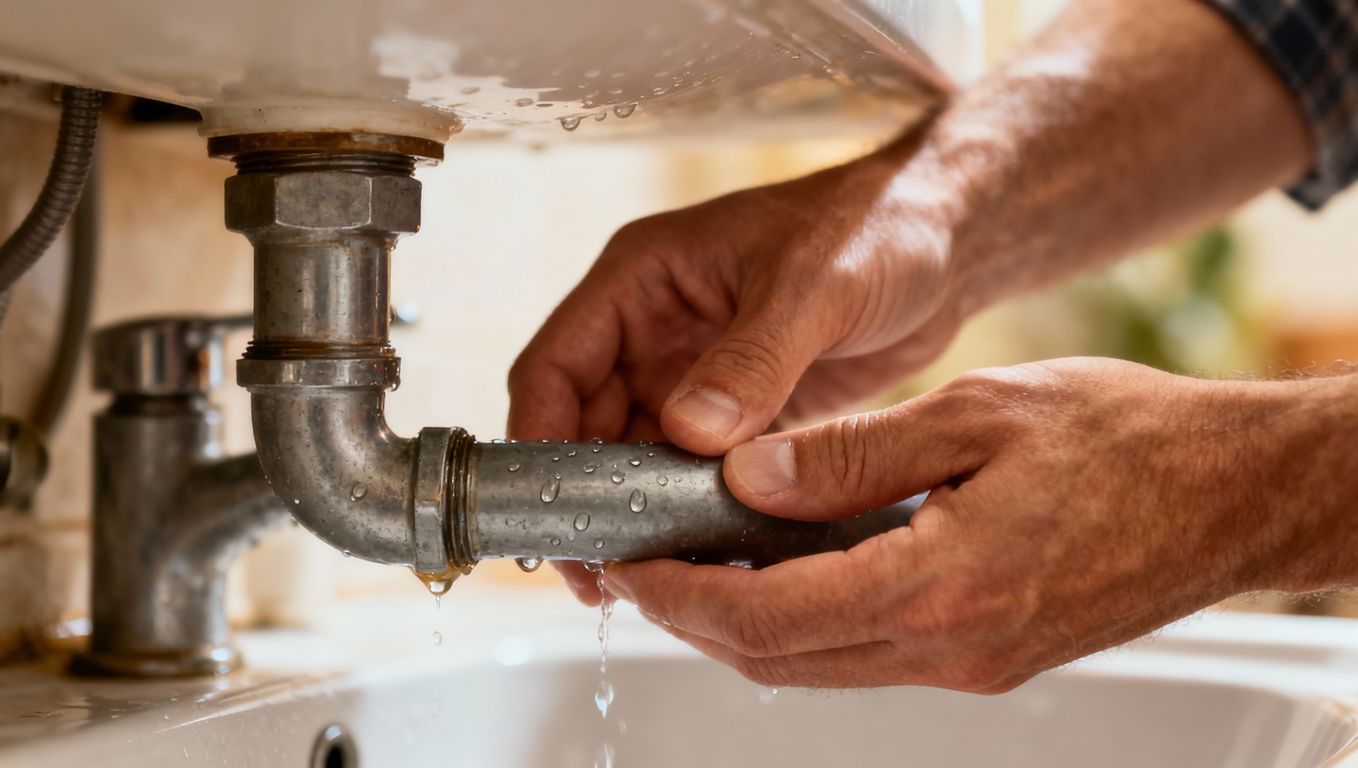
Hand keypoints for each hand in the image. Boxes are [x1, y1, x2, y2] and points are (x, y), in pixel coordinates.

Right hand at [508, 128, 963, 601]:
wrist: (951, 238)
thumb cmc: (877, 224)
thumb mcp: (813, 285)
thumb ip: (751, 359)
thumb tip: (690, 435)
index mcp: (643, 279)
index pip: (556, 365)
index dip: (539, 440)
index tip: (551, 510)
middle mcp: (655, 329)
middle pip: (586, 424)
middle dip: (586, 495)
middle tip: (599, 571)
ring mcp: (696, 371)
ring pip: (638, 455)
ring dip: (638, 509)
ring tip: (646, 573)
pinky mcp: (743, 408)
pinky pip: (696, 468)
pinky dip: (692, 507)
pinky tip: (700, 551)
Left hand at [605, 358, 1357, 689]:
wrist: (1235, 491)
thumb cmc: (1128, 438)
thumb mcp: (976, 413)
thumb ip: (850, 454)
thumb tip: (747, 475)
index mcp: (941, 587)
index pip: (764, 617)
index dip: (680, 597)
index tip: (633, 563)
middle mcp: (952, 649)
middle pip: (780, 659)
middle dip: (696, 617)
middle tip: (649, 561)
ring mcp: (974, 665)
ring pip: (819, 665)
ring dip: (748, 621)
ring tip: (704, 557)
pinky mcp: (991, 659)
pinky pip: (870, 653)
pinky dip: (810, 618)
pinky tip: (793, 563)